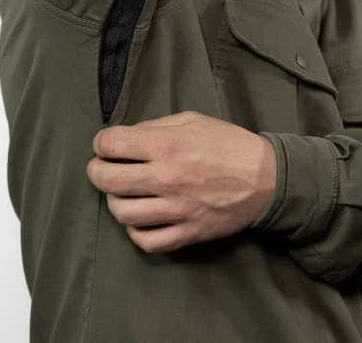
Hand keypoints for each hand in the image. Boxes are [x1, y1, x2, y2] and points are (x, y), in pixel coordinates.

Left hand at [86, 111, 275, 253]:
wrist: (265, 177)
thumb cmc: (227, 143)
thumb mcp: (192, 120)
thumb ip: (155, 126)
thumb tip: (125, 137)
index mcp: (167, 145)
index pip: (112, 145)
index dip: (101, 142)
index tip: (105, 144)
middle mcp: (167, 178)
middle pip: (108, 180)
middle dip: (96, 171)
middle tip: (101, 168)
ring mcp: (176, 209)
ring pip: (123, 213)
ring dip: (114, 201)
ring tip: (122, 193)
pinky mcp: (188, 233)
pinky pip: (148, 241)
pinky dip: (135, 232)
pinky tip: (140, 218)